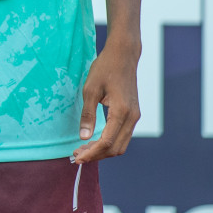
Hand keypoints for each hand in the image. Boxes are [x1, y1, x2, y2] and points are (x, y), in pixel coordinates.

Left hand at [72, 39, 140, 162]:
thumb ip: (88, 114)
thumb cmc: (105, 68)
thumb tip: (83, 137)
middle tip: (77, 154)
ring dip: (103, 150)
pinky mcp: (133, 114)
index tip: (77, 157)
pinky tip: (95, 140)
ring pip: (121, 144)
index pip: (107, 142)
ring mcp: (135, 116)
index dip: (92, 153)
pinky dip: (110, 142)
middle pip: (116, 148)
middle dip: (97, 155)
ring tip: (83, 149)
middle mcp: (132, 117)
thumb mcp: (90, 89)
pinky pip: (122, 135)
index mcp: (121, 112)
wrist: (123, 55)